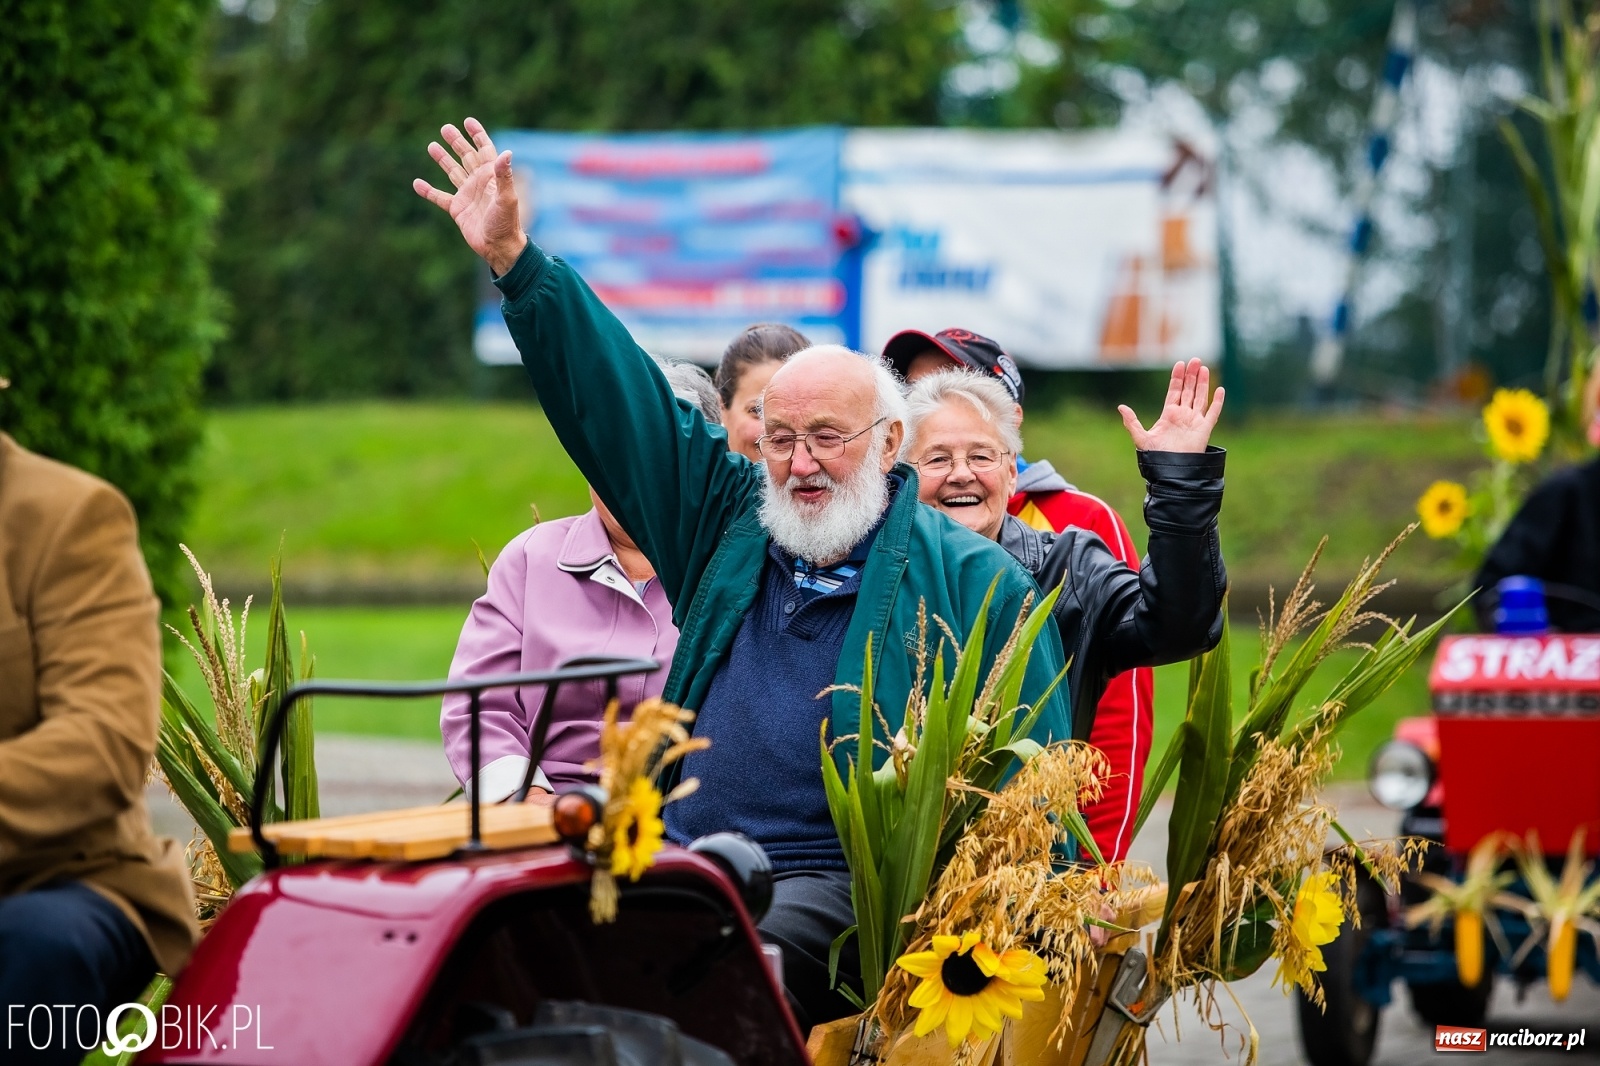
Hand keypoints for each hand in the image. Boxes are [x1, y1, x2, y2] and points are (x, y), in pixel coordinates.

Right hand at [413, 117, 527, 275]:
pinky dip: (428, 191)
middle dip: (457, 142)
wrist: (499, 247)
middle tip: (445, 128)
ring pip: (453, 172)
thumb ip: (504, 176)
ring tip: (432, 146)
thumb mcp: (507, 198)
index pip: (484, 150)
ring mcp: (467, 195)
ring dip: (443, 159)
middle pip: (466, 157)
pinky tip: (416, 183)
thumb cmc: (506, 223)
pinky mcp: (457, 209)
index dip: (477, 135)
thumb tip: (507, 152)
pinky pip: (440, 197)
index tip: (468, 122)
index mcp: (491, 177)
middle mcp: (479, 183)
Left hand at [1118, 358, 1223, 452]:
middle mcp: (1183, 415)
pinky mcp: (1204, 429)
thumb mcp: (1141, 437)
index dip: (1177, 378)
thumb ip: (1131, 422)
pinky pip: (1213, 413)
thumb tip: (1120, 407)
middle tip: (1195, 360)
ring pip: (1200, 397)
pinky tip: (1219, 389)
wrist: (1170, 470)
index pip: (1175, 391)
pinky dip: (1217, 402)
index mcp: (1169, 415)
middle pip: (1189, 390)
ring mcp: (1194, 421)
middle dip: (1192, 375)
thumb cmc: (1155, 456)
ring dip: (1203, 383)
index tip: (1180, 364)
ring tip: (1204, 368)